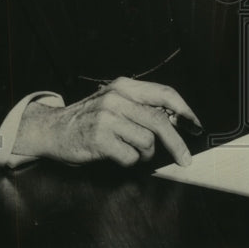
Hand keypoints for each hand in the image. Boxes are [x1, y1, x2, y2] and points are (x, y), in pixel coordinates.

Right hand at [13, 77, 200, 166]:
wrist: (53, 129)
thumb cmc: (89, 118)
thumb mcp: (115, 102)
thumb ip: (141, 106)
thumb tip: (178, 121)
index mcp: (125, 86)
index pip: (164, 94)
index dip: (185, 111)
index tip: (196, 126)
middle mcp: (117, 98)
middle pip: (160, 121)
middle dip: (177, 143)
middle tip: (185, 159)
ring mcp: (107, 117)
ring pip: (147, 141)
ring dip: (144, 154)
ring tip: (130, 150)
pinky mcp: (99, 138)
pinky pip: (130, 156)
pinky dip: (128, 161)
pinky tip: (117, 155)